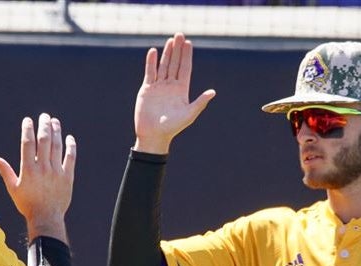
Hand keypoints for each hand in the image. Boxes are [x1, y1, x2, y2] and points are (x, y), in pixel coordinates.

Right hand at [0, 113, 76, 241]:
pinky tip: (69, 138)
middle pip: (44, 140)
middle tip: (44, 116)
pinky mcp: (68, 177)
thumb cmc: (27, 204)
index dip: (27, 130)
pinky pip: (70, 157)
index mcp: (28, 170)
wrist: (46, 218)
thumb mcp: (13, 188)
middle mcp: (43, 168)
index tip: (28, 120)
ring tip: (54, 121)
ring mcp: (56, 172)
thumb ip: (5, 171)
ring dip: (56, 131)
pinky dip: (70, 146)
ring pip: (57, 146)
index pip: (27, 144)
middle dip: (44, 125)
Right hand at [134, 32, 215, 153]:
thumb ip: (200, 102)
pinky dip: (151, 62)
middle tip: (179, 34)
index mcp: (182, 90)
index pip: (185, 68)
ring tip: (170, 40)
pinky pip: (150, 72)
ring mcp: (158, 86)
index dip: (187, 56)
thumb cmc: (173, 127)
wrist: (153, 135)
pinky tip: (153, 52)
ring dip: (166, 53)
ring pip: (163, 66)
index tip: (188, 43)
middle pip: (175, 63)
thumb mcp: (189, 114)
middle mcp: (171, 86)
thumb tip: (213, 92)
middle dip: (177, 50)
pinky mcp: (147, 89)